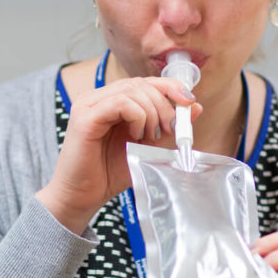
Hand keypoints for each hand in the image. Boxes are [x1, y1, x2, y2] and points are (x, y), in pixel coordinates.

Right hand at [35, 77, 199, 232]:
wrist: (82, 196)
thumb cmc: (110, 173)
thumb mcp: (148, 146)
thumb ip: (167, 125)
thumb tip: (195, 106)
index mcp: (111, 101)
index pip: (144, 81)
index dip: (170, 87)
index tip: (189, 102)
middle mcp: (98, 97)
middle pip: (141, 83)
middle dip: (164, 104)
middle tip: (171, 129)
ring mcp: (88, 104)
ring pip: (132, 90)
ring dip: (152, 113)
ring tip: (150, 137)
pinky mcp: (85, 116)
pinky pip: (121, 103)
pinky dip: (137, 117)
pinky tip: (136, 135)